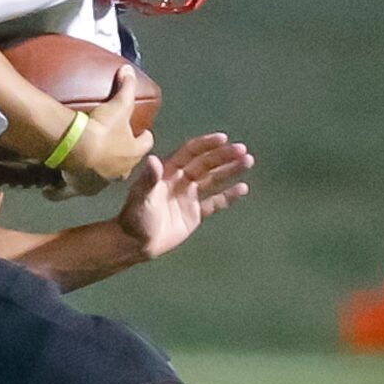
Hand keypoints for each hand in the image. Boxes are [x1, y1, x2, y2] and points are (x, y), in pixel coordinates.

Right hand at [46, 72, 155, 198]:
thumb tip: (128, 69)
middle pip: (126, 164)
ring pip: (103, 177)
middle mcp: (120, 170)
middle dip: (123, 156)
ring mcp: (100, 181)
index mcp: (133, 152)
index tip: (143, 132)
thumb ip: (126, 87)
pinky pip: (72, 190)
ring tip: (90, 161)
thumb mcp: (119, 104)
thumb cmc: (103, 128)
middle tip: (115, 145)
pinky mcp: (80, 188)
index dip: (144, 137)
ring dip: (99, 170)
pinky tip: (53, 190)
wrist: (77, 148)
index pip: (146, 144)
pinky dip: (64, 189)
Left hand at [115, 133, 255, 260]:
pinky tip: (243, 188)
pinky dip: (228, 196)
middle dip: (224, 156)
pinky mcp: (195, 213)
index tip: (223, 139)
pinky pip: (215, 202)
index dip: (206, 145)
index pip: (191, 153)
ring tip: (248, 162)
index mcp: (168, 171)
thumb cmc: (135, 218)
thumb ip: (149, 179)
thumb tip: (154, 160)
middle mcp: (181, 180)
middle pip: (206, 164)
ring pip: (213, 180)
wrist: (136, 244)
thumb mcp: (141, 197)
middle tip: (242, 151)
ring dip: (230, 171)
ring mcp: (189, 196)